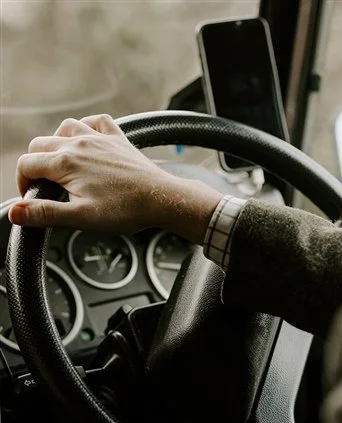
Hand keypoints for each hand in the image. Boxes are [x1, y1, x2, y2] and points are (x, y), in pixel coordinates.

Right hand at [8, 114, 221, 243]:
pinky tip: (88, 141)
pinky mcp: (117, 138)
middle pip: (40, 145)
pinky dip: (86, 128)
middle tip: (45, 188)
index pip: (26, 164)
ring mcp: (98, 137)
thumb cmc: (125, 210)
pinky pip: (95, 122)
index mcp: (65, 163)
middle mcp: (78, 143)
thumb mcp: (80, 217)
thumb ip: (45, 213)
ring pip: (64, 128)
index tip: (31, 200)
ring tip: (61, 166)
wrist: (161, 199)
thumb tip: (16, 212)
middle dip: (35, 165)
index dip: (22, 184)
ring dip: (56, 144)